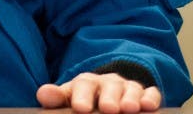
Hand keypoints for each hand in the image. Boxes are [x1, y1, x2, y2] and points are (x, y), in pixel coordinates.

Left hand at [36, 72, 161, 113]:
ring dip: (131, 98)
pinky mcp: (145, 94)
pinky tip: (148, 105)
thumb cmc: (84, 99)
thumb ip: (56, 97)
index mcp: (86, 82)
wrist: (105, 91)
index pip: (83, 85)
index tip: (80, 109)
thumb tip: (42, 94)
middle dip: (109, 98)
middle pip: (109, 87)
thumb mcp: (69, 97)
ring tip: (129, 109)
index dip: (82, 96)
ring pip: (130, 89)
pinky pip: (150, 93)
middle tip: (108, 109)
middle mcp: (108, 83)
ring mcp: (127, 87)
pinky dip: (150, 98)